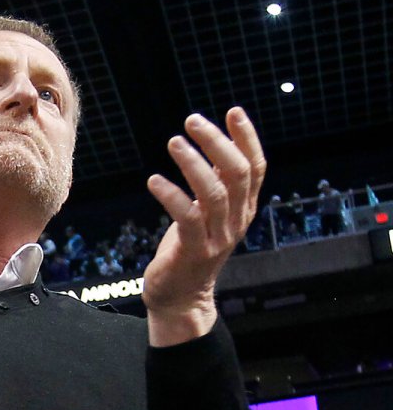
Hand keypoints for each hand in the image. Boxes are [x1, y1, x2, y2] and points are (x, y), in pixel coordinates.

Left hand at [143, 107, 265, 344]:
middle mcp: (236, 221)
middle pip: (237, 174)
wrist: (182, 298)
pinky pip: (186, 217)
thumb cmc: (190, 248)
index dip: (247, 138)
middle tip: (192, 121)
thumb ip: (215, 183)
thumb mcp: (208, 213)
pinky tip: (154, 180)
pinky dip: (170, 195)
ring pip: (213, 193)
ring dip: (193, 163)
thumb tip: (214, 144)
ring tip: (174, 142)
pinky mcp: (194, 251)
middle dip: (217, 142)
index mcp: (243, 208)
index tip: (233, 111)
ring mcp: (218, 238)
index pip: (256, 167)